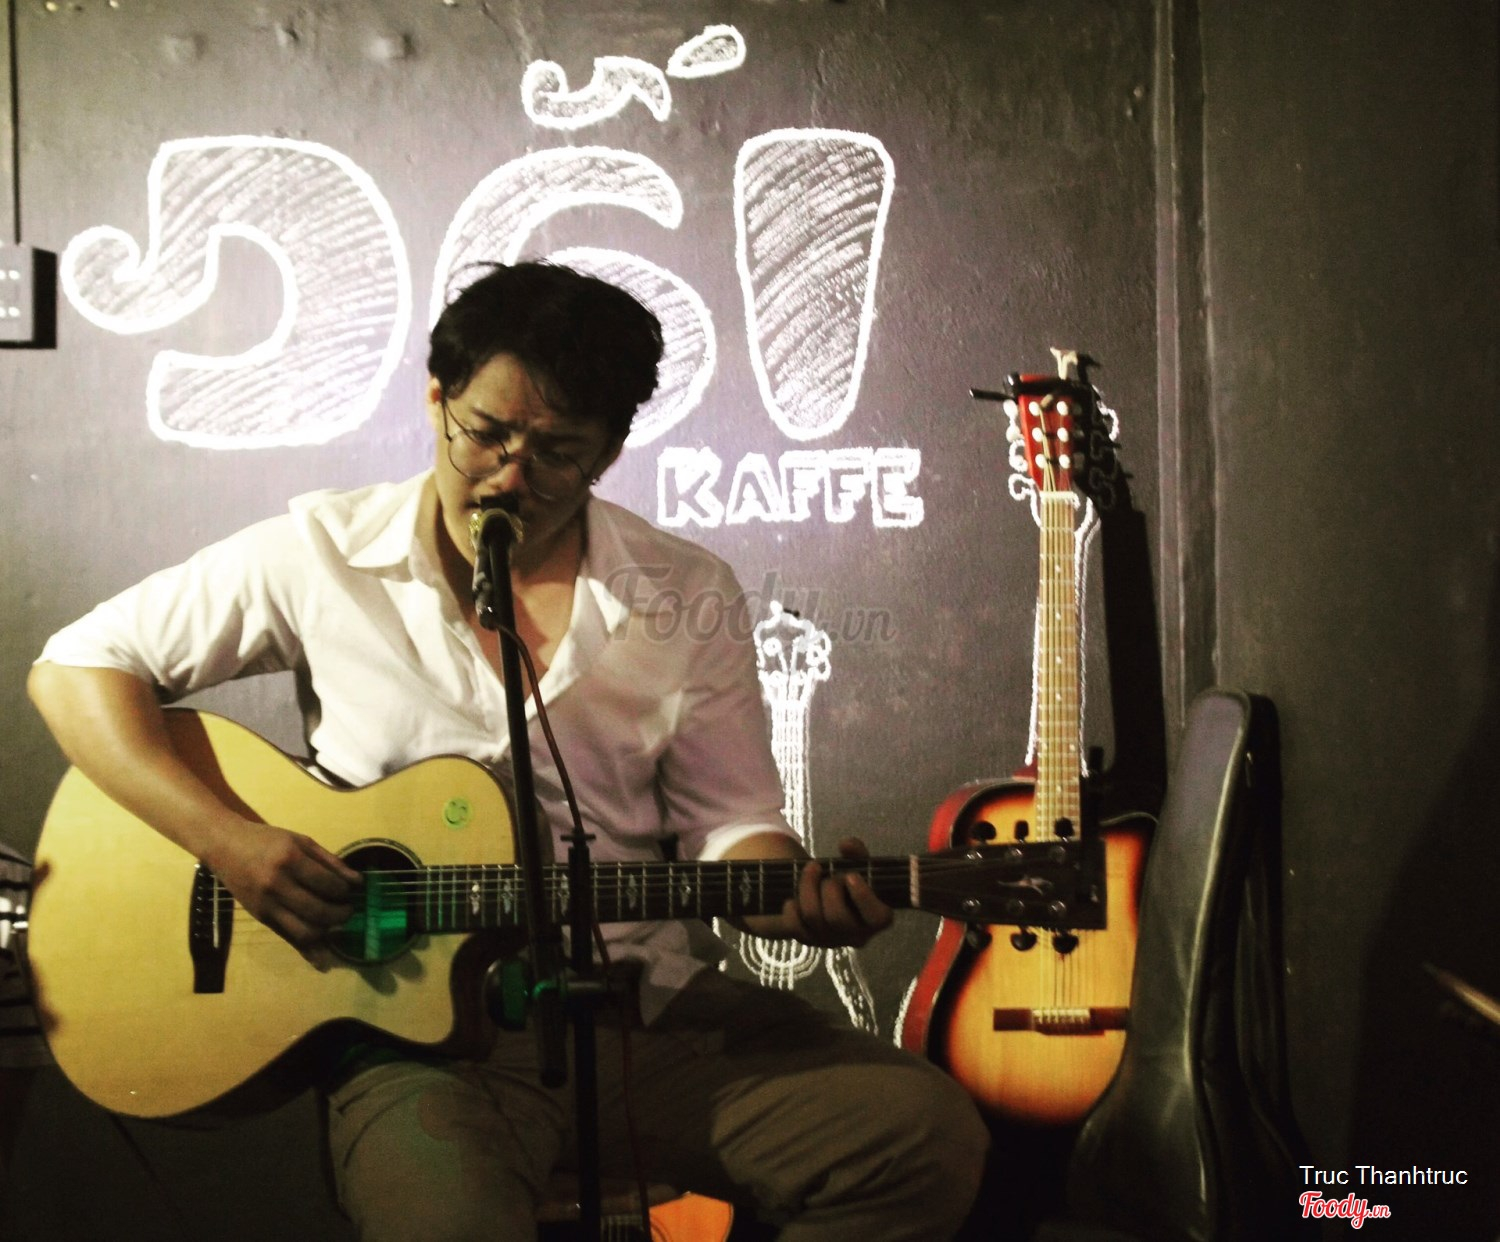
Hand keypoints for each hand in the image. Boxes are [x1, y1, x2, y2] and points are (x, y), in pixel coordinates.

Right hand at [206, 820, 362, 949]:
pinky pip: (288, 938)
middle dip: (342, 914)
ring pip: (305, 931)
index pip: (328, 884)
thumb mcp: (301, 841)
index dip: (346, 891)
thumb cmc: (267, 840)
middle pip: (319, 911)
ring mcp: (266, 905)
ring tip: (336, 921)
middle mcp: (276, 885)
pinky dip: (308, 950)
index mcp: (289, 860)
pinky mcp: (261, 918)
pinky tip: (323, 959)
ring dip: (328, 931)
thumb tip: (358, 882)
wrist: (225, 847)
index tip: (352, 890)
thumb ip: (330, 861)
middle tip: (349, 909)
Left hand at [782, 836, 893, 948]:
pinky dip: (791, 907)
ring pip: (813, 917)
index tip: (851, 875)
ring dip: (808, 887)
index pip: (877, 918)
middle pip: (837, 917)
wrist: (826, 896)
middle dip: (830, 888)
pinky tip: (795, 896)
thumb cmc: (848, 881)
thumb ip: (857, 852)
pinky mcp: (807, 940)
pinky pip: (794, 925)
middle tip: (829, 874)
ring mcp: (829, 940)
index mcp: (875, 918)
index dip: (864, 897)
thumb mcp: (857, 864)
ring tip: (811, 870)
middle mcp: (855, 936)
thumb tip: (846, 844)